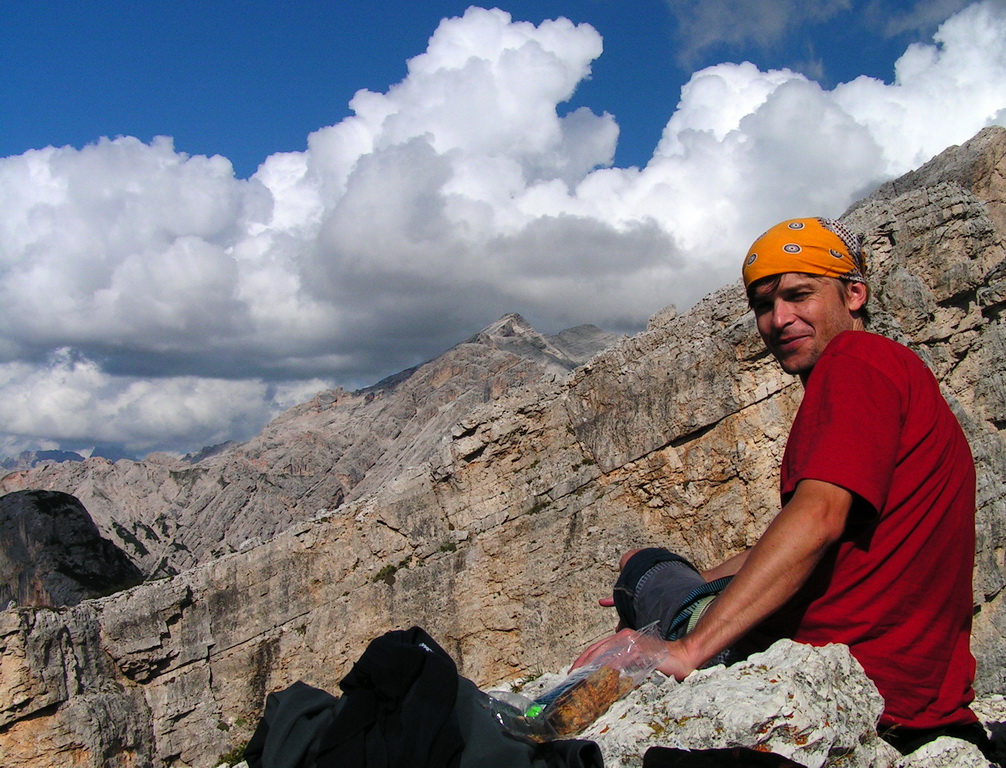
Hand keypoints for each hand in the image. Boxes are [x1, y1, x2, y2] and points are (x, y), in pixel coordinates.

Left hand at [571, 629, 698, 681]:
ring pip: (605, 654)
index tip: (573, 672)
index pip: (596, 648)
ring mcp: (631, 642)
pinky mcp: (639, 650)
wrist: (682, 656)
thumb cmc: (659, 660)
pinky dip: (609, 669)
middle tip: (571, 678)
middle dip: (582, 664)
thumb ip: (621, 662)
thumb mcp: (635, 660)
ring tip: (582, 680)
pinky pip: (620, 660)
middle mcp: (624, 636)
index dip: (582, 660)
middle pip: (596, 650)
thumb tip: (604, 675)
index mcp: (621, 637)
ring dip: (592, 668)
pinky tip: (602, 678)